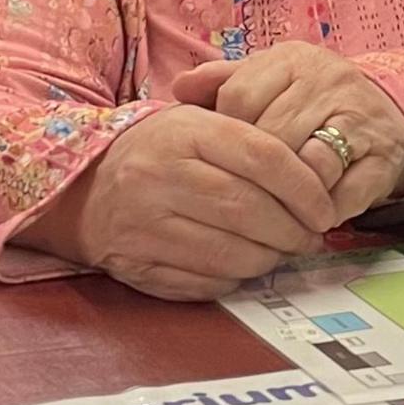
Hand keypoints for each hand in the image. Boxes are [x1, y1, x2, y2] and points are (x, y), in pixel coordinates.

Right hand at [16, 105, 335, 301]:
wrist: (78, 185)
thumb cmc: (159, 150)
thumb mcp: (197, 122)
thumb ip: (252, 136)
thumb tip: (316, 172)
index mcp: (185, 132)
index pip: (263, 156)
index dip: (305, 187)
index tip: (324, 208)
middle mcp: (160, 176)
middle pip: (249, 209)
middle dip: (293, 230)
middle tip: (311, 236)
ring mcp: (144, 224)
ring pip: (230, 253)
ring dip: (268, 259)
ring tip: (281, 251)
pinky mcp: (135, 265)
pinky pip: (202, 282)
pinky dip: (233, 279)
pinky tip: (242, 266)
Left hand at [172, 42, 403, 223]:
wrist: (387, 116)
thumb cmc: (311, 102)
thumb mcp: (269, 81)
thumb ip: (224, 81)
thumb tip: (179, 88)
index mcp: (293, 59)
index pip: (240, 97)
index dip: (228, 134)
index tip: (228, 155)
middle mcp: (329, 81)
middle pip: (272, 136)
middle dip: (256, 172)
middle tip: (248, 192)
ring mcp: (361, 118)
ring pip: (310, 165)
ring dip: (291, 195)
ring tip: (280, 207)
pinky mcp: (385, 157)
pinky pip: (345, 193)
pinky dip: (325, 210)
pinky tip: (313, 214)